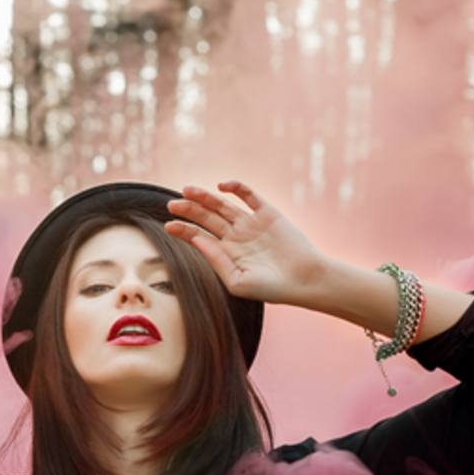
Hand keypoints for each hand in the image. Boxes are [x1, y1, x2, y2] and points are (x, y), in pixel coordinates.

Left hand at [163, 180, 321, 305]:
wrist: (304, 280)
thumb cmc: (272, 288)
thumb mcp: (238, 281)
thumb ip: (217, 261)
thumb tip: (197, 240)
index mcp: (227, 253)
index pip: (199, 237)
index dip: (184, 230)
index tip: (169, 225)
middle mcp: (236, 236)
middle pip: (207, 218)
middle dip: (189, 210)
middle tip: (171, 205)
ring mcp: (251, 223)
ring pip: (223, 205)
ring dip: (205, 197)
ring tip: (187, 190)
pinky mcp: (267, 213)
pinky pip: (249, 195)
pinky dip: (236, 187)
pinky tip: (222, 186)